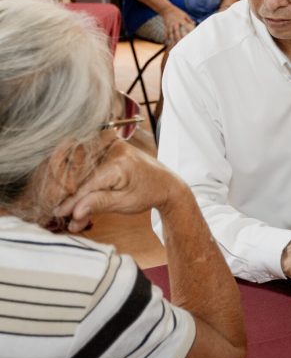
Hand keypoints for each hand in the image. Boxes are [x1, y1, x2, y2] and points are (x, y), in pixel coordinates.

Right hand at [54, 139, 187, 231]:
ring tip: (70, 208)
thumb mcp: (124, 203)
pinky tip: (76, 196)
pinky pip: (86, 163)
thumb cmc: (148, 193)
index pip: (87, 183)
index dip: (72, 200)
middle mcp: (113, 148)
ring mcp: (109, 144)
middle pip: (79, 173)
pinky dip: (80, 180)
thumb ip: (98, 204)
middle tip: (63, 213)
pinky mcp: (106, 146)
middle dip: (69, 195)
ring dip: (72, 188)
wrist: (165, 182)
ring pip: (79, 167)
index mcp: (119, 162)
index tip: (59, 213)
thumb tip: (74, 212)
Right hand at [161, 5, 194, 45]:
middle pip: (177, 32)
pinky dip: (166, 37)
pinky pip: (166, 32)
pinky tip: (167, 42)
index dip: (189, 30)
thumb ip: (189, 19)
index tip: (192, 35)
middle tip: (182, 44)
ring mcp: (170, 25)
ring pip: (171, 33)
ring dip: (173, 39)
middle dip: (179, 38)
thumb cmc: (177, 12)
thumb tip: (194, 24)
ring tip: (175, 45)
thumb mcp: (184, 14)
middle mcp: (175, 23)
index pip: (186, 26)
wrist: (167, 9)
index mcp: (180, 20)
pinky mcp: (166, 26)